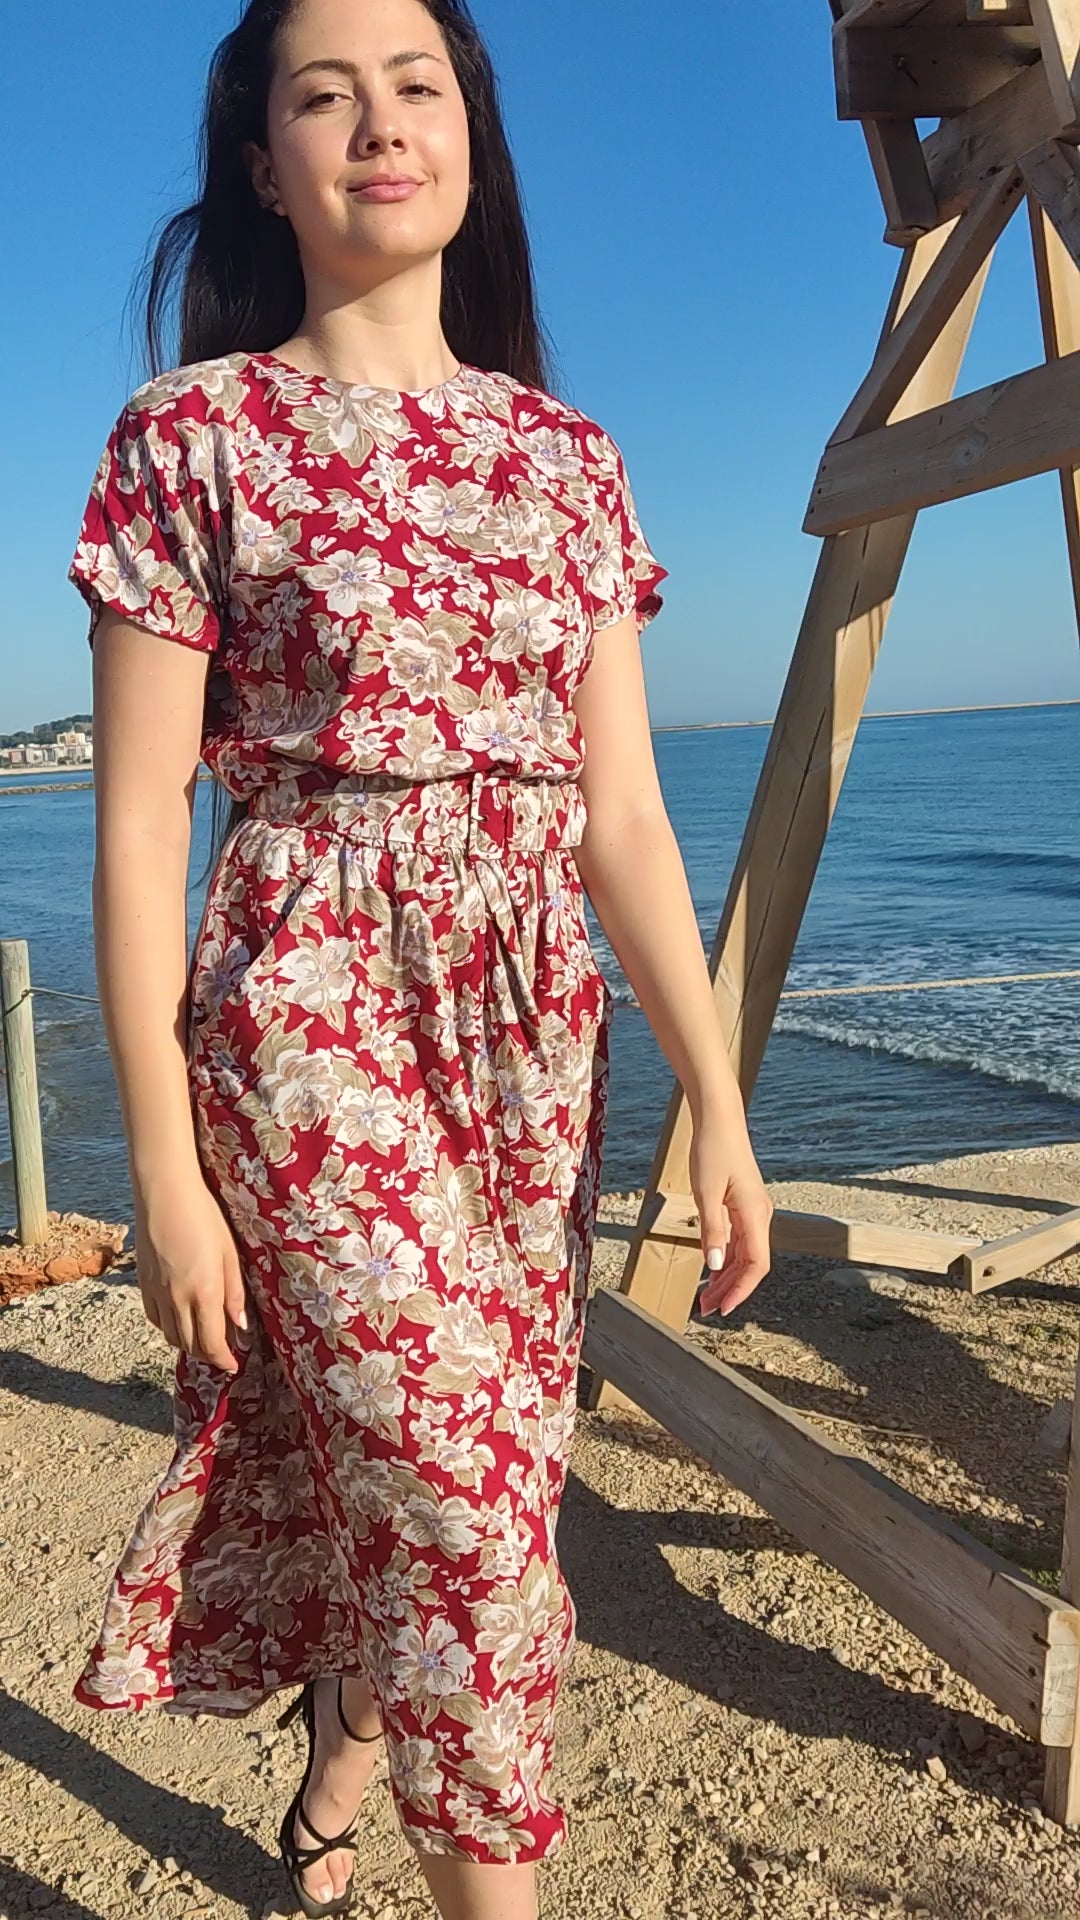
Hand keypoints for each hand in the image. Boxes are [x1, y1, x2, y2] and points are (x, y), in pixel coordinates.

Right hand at [132, 1172, 248, 1373]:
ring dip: (188, 1345)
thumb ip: (234, 1293)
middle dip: (207, 1356)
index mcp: (204, 1292)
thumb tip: (240, 1326)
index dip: (223, 1359)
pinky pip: (155, 1318)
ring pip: (170, 1335)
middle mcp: (177, 1298)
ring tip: (202, 1341)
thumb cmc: (204, 1216)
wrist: (165, 1193)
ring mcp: (157, 1292)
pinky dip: (168, 1328)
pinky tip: (179, 1321)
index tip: (233, 1365)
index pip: (212, 1342)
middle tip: (221, 1355)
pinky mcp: (143, 1283)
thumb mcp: (229, 1253)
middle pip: (190, 1344)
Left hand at [688, 1110, 773, 1317]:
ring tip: (705, 1296)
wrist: (719, 1120)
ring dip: (727, 1277)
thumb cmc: (712, 1150)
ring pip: (745, 1255)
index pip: (756, 1265)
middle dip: (730, 1289)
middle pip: (751, 1264)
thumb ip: (712, 1231)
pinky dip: (726, 1258)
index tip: (724, 1309)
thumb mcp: (705, 1192)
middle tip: (706, 1309)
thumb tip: (715, 1265)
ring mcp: (753, 1211)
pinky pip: (739, 1241)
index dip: (741, 1290)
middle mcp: (760, 1215)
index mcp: (755, 1214)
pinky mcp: (743, 1205)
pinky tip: (712, 1269)